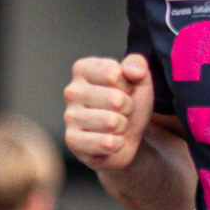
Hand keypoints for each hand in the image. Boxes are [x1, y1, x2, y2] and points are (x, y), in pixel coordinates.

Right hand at [64, 52, 155, 173]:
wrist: (126, 138)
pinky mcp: (73, 141)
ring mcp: (70, 117)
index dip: (127, 85)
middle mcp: (72, 91)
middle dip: (127, 108)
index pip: (113, 73)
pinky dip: (117, 144)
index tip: (122, 91)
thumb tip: (132, 70)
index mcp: (83, 70)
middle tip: (120, 111)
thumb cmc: (127, 106)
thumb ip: (138, 65)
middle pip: (115, 99)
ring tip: (115, 125)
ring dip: (122, 127)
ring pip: (112, 122)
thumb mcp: (139, 80)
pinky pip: (107, 142)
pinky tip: (109, 140)